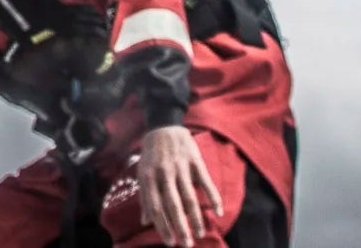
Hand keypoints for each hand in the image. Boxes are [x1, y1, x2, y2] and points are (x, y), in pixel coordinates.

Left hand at [133, 126, 220, 244]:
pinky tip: (218, 213)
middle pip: (173, 205)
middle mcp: (164, 173)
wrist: (163, 125)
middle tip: (186, 244)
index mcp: (148, 177)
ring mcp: (180, 167)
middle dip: (180, 227)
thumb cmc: (152, 154)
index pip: (155, 206)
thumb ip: (144, 196)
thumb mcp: (143, 172)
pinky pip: (206, 183)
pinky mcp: (195, 161)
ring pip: (189, 197)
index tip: (169, 242)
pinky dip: (213, 198)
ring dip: (196, 218)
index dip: (162, 226)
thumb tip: (144, 221)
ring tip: (199, 234)